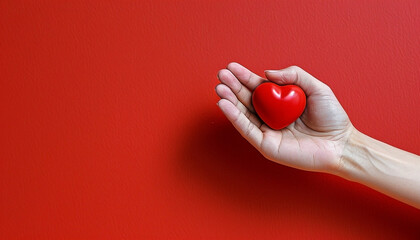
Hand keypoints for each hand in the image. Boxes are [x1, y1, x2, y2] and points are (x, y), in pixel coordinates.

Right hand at [216, 63, 353, 172]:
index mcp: (281, 102)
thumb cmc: (332, 117)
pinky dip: (235, 117)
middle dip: (232, 86)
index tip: (231, 66)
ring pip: (243, 114)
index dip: (244, 77)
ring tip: (220, 88)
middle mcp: (271, 116)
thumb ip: (294, 75)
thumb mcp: (316, 87)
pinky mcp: (266, 145)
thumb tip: (267, 73)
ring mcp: (267, 131)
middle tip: (221, 74)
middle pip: (247, 99)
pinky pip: (247, 130)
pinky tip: (225, 105)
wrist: (341, 144)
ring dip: (230, 100)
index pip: (258, 88)